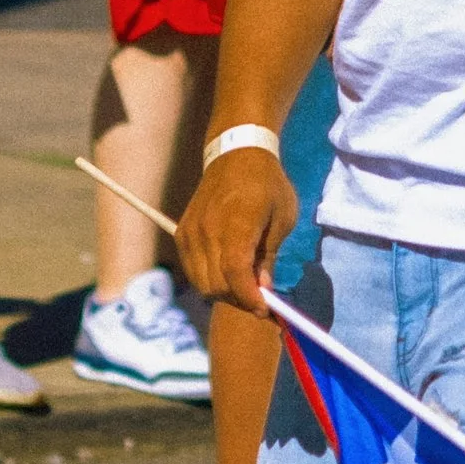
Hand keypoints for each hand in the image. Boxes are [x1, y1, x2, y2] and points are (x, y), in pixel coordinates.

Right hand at [176, 144, 296, 309]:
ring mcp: (191, 232)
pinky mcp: (182, 233)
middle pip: (217, 285)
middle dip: (240, 299)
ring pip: (202, 283)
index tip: (265, 308)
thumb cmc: (267, 185)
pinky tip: (227, 272)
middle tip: (259, 299)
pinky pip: (192, 271)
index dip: (249, 297)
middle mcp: (208, 229)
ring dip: (224, 292)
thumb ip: (269, 256)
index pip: (235, 273)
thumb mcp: (283, 218)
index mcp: (237, 222)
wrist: (236, 155)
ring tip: (244, 285)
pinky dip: (209, 280)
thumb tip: (262, 289)